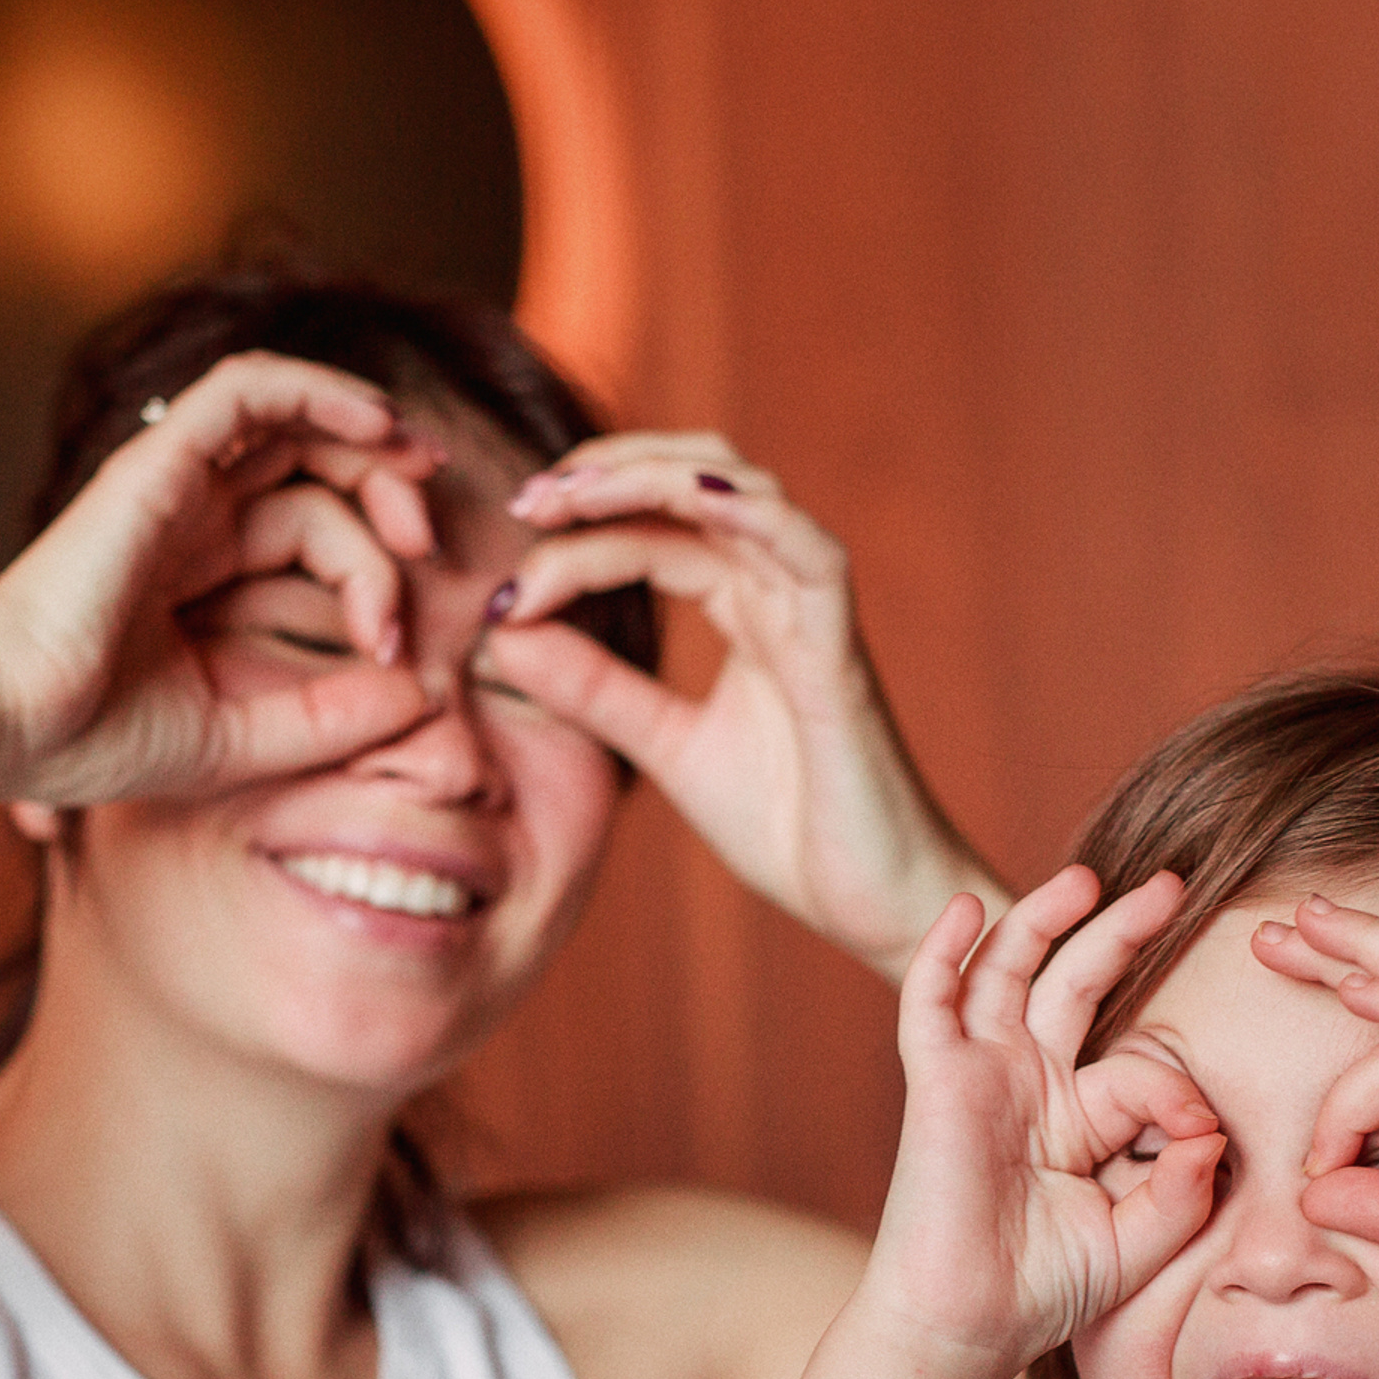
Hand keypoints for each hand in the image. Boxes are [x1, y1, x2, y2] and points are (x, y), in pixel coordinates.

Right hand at [0, 353, 440, 807]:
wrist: (9, 724)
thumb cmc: (94, 738)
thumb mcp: (241, 737)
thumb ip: (329, 721)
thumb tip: (420, 699)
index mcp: (202, 571)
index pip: (311, 532)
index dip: (373, 577)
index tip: (394, 649)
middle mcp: (190, 516)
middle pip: (315, 469)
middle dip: (388, 496)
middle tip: (428, 548)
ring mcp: (174, 483)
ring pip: (295, 424)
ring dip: (371, 440)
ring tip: (420, 488)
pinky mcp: (159, 461)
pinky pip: (249, 391)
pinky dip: (320, 389)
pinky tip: (381, 423)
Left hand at [478, 435, 1003, 977]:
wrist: (873, 902)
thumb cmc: (790, 828)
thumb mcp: (666, 747)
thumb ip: (594, 690)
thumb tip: (505, 635)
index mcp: (743, 607)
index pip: (652, 536)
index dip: (577, 539)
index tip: (506, 584)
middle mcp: (780, 590)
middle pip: (694, 484)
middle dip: (606, 476)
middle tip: (527, 501)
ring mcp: (815, 612)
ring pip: (742, 496)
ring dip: (654, 478)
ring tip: (572, 495)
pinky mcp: (843, 650)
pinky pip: (810, 555)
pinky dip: (753, 516)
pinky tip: (689, 500)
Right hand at [870, 867, 1222, 1370]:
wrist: (964, 1326)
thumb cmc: (1041, 1292)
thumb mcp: (1139, 1238)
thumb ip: (1182, 1186)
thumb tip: (1209, 1129)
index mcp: (1075, 1119)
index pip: (1142, 1070)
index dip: (1179, 1097)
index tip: (1200, 1141)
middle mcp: (1027, 1085)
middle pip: (1074, 984)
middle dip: (1121, 932)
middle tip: (1173, 886)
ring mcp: (981, 1078)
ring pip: (1008, 974)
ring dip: (1044, 919)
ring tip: (1086, 878)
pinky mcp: (937, 1083)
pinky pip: (931, 1003)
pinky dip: (943, 953)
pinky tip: (967, 910)